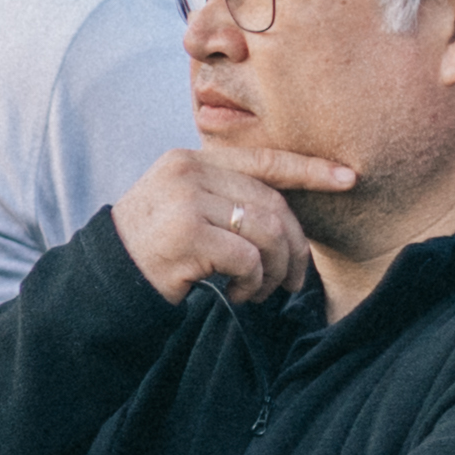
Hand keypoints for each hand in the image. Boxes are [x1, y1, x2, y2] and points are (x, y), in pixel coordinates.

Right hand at [111, 144, 353, 307]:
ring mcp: (185, 201)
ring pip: (265, 231)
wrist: (106, 282)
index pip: (263, 160)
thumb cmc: (155, 251)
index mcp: (191, 160)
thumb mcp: (186, 209)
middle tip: (295, 280)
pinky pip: (247, 258)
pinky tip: (237, 294)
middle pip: (271, 203)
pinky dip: (252, 283)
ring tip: (260, 290)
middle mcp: (187, 172)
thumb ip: (225, 197)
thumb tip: (289, 215)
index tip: (348, 178)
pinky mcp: (186, 235)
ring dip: (274, 270)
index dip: (309, 170)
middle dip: (293, 246)